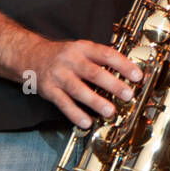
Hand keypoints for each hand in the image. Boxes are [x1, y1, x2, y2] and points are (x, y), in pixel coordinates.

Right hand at [25, 39, 143, 129]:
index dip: (123, 65)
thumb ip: (101, 60)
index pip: (106, 54)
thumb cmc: (64, 55)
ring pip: (78, 89)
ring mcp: (59, 75)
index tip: (138, 76)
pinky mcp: (49, 90)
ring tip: (110, 111)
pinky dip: (75, 114)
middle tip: (128, 95)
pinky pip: (63, 103)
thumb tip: (128, 73)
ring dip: (95, 101)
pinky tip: (86, 122)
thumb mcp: (82, 50)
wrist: (31, 56)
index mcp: (83, 48)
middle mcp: (71, 60)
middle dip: (112, 85)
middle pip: (94, 72)